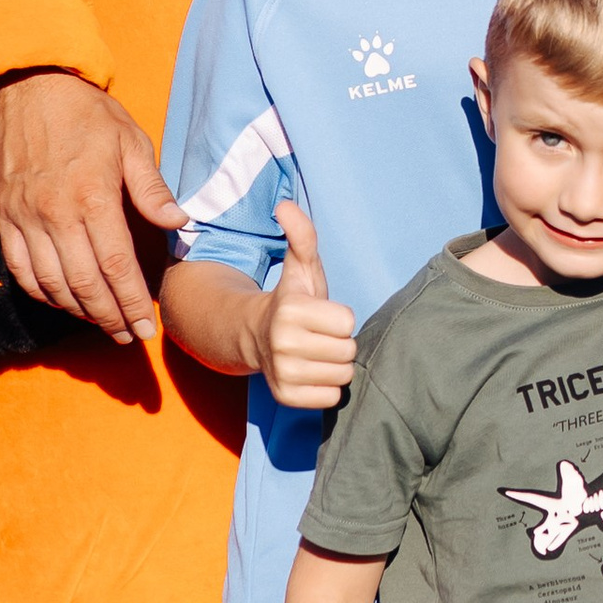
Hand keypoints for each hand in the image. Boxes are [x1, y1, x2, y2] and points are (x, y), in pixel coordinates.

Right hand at [0, 69, 180, 342]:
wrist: (25, 85)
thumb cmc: (85, 112)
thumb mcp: (130, 140)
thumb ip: (152, 189)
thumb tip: (179, 224)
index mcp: (92, 196)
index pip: (115, 267)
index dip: (132, 303)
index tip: (146, 327)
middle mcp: (55, 214)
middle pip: (84, 285)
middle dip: (110, 318)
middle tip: (130, 336)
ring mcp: (25, 218)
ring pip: (51, 284)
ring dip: (78, 311)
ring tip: (103, 322)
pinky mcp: (4, 217)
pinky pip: (20, 269)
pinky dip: (42, 293)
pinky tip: (63, 300)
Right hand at [260, 201, 359, 408]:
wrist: (255, 336)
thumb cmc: (291, 301)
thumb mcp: (300, 267)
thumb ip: (302, 236)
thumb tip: (285, 204)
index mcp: (291, 310)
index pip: (347, 321)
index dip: (339, 318)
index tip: (322, 315)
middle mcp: (283, 343)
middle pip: (348, 351)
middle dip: (339, 343)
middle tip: (320, 336)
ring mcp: (283, 373)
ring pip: (342, 376)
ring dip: (335, 365)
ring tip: (316, 354)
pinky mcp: (286, 397)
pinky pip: (330, 398)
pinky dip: (326, 388)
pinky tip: (311, 373)